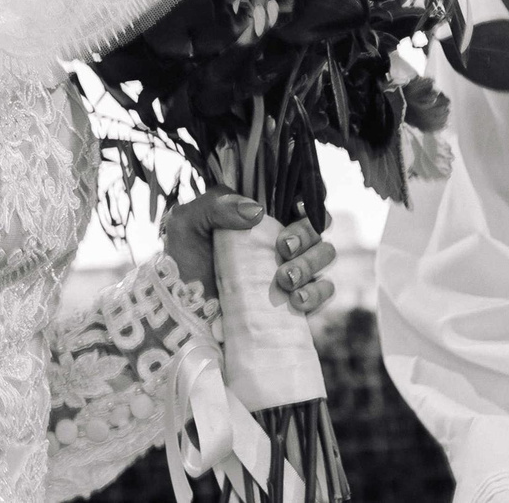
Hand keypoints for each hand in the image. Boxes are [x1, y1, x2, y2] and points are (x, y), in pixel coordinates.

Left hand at [160, 189, 339, 310]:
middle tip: (282, 247)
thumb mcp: (187, 224)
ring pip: (325, 253)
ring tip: (285, 279)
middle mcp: (281, 236)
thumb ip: (216, 204)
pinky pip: (325, 290)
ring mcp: (293, 267)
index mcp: (260, 213)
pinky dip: (317, 292)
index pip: (298, 192)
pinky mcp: (298, 300)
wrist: (183, 315)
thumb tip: (257, 211)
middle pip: (317, 223)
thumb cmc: (184, 263)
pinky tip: (296, 300)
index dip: (308, 193)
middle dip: (306, 232)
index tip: (298, 204)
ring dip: (311, 262)